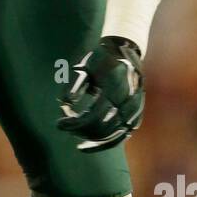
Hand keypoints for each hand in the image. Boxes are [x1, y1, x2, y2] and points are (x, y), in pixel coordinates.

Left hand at [56, 37, 143, 151]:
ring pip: (113, 135)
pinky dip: (105, 142)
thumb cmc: (99, 59)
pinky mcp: (137, 115)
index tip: (59, 124)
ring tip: (75, 135)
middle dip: (81, 131)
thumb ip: (74, 85)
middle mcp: (129, 99)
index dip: (75, 124)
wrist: (125, 51)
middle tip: (66, 126)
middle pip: (103, 128)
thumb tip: (65, 105)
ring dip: (92, 139)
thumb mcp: (83, 66)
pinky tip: (88, 145)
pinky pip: (122, 135)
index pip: (94, 116)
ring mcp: (135, 109)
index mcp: (115, 86)